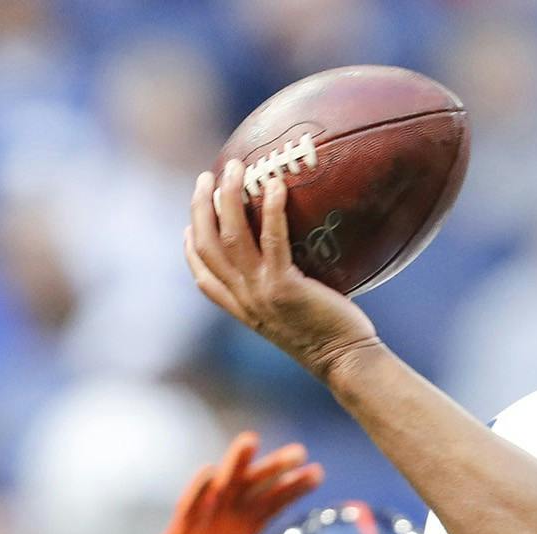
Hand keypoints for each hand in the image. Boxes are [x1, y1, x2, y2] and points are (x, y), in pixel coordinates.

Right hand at [139, 431, 330, 533]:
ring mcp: (203, 521)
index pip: (274, 500)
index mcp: (247, 527)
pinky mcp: (180, 533)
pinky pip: (189, 507)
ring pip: (222, 486)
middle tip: (299, 451)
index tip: (318, 472)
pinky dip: (199, 491)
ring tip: (251, 440)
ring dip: (235, 464)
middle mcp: (227, 517)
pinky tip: (212, 473)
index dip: (294, 486)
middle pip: (253, 486)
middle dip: (274, 468)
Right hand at [184, 165, 380, 382]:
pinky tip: (275, 185)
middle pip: (206, 246)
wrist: (346, 363)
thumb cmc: (333, 338)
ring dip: (226, 197)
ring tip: (233, 168)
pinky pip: (273, 240)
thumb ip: (285, 291)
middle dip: (200, 207)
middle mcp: (244, 300)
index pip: (203, 275)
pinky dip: (272, 209)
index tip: (189, 223)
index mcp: (243, 309)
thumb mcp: (296, 317)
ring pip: (230, 236)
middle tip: (207, 177)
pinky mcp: (284, 288)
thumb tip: (300, 260)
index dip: (191, 246)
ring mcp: (261, 293)